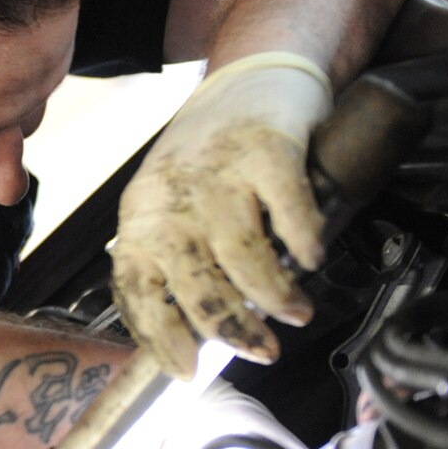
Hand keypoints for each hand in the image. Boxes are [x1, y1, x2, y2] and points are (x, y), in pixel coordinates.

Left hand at [110, 53, 331, 378]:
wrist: (251, 77)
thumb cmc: (210, 156)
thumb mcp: (173, 207)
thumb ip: (181, 263)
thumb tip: (200, 337)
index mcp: (141, 217)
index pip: (136, 289)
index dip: (160, 337)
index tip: (187, 371)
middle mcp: (171, 196)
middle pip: (194, 282)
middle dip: (230, 329)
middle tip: (262, 350)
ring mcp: (218, 172)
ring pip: (241, 255)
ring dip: (273, 295)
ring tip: (295, 311)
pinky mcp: (266, 150)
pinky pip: (289, 212)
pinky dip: (304, 243)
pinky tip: (312, 257)